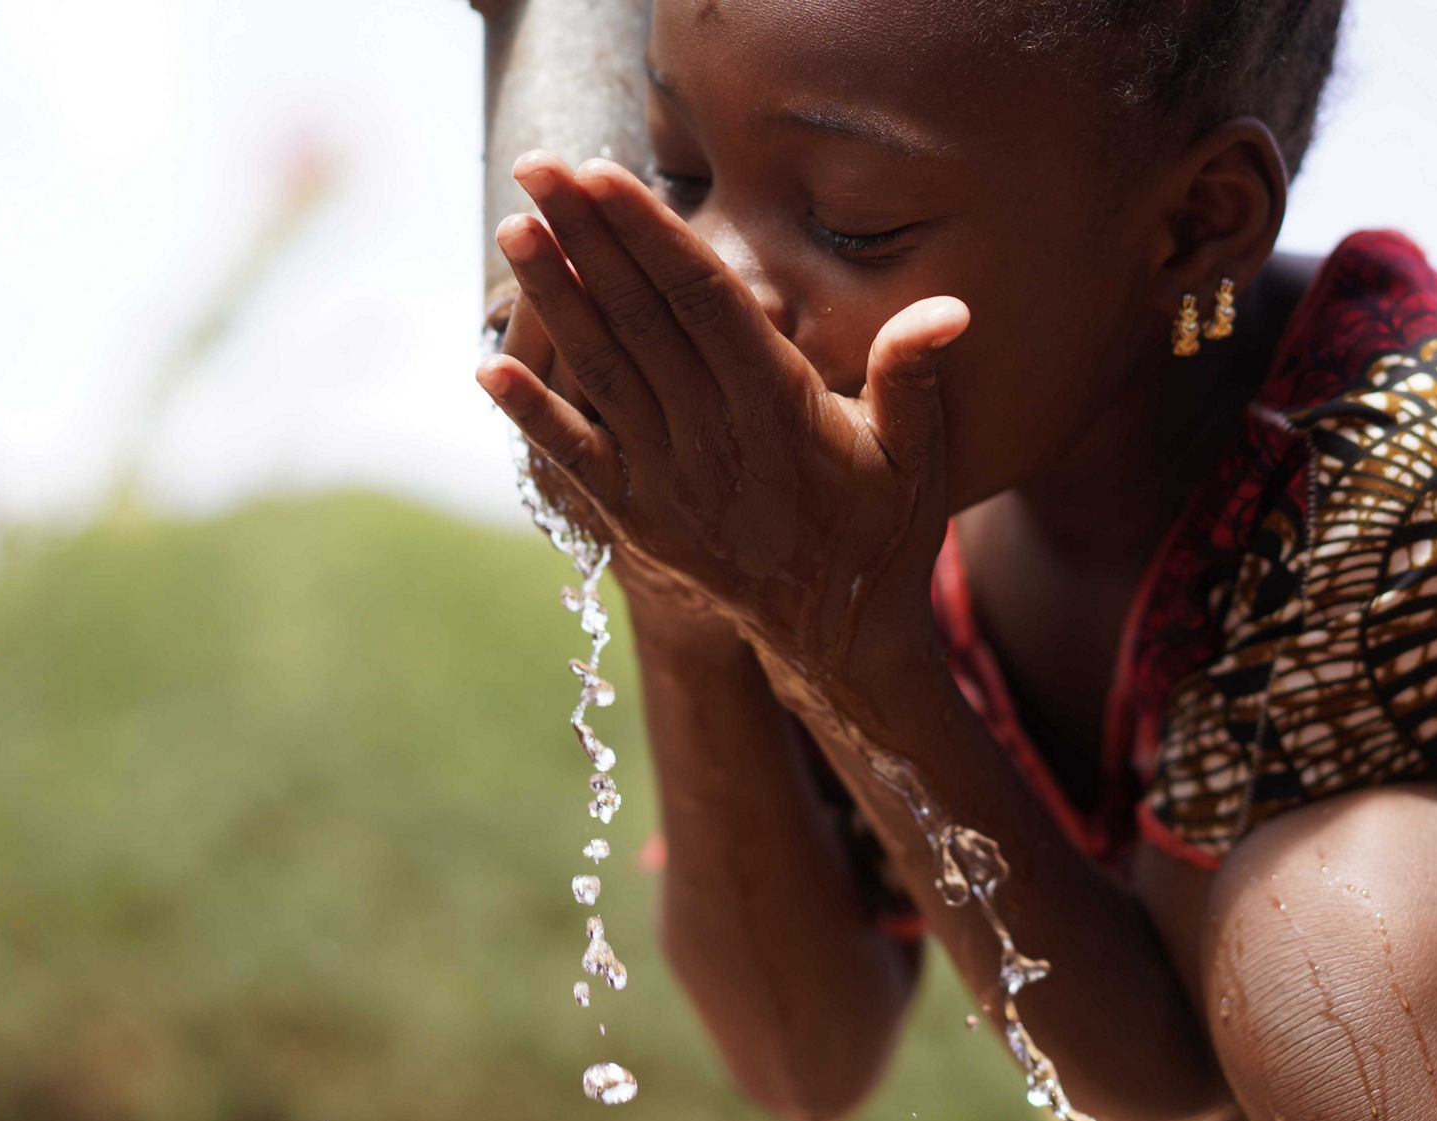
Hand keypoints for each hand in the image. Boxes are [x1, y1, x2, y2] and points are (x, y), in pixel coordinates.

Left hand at [476, 152, 968, 703]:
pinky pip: (574, 460)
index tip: (604, 174)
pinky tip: (488, 366)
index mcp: (779, 408)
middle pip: (639, 321)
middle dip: (586, 239)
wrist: (841, 637)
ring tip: (515, 231)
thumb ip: (913, 376)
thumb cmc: (882, 527)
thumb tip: (949, 309)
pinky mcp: (637, 520)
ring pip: (601, 375)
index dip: (650, 235)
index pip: (704, 301)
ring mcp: (668, 483)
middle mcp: (714, 440)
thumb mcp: (918, 453)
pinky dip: (530, 415)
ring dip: (555, 301)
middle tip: (538, 167)